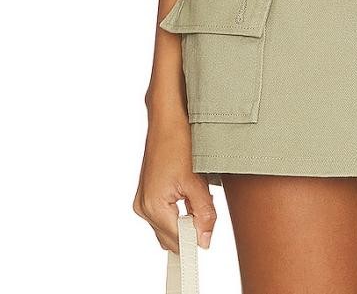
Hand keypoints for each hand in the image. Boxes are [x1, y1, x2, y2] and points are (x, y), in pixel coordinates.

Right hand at [133, 111, 217, 254]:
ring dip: (185, 219)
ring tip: (195, 193)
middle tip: (205, 206)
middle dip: (190, 228)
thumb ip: (203, 214)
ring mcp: (143, 202)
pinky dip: (178, 211)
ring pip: (168, 228)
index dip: (195, 240)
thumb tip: (205, 240)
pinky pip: (164, 216)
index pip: (176, 241)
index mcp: (153, 206)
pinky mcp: (146, 195)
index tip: (208, 238)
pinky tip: (187, 191)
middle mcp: (143, 208)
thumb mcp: (196, 180)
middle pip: (171, 239)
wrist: (167, 119)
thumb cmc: (177, 142)